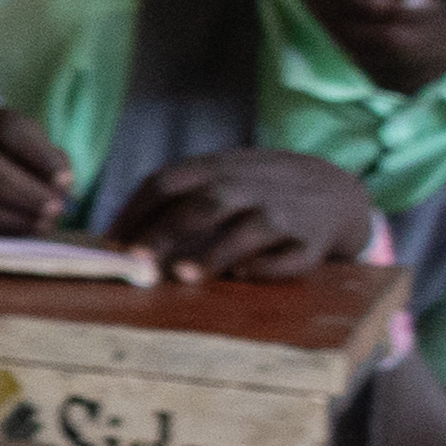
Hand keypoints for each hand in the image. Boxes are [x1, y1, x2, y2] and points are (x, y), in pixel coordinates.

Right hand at [0, 98, 75, 236]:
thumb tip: (65, 184)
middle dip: (24, 190)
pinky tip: (15, 233)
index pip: (6, 127)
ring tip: (41, 225)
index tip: (67, 181)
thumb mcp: (4, 142)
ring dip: (8, 216)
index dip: (39, 154)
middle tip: (56, 210)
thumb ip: (39, 155)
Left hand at [117, 144, 387, 281]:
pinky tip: (240, 277)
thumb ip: (176, 198)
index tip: (110, 244)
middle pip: (203, 204)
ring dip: (215, 253)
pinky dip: (265, 268)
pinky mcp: (313, 242)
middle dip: (166, 231)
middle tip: (135, 260)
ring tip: (183, 275)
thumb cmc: (256, 190)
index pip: (167, 182)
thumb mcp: (221, 176)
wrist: (336, 190)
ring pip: (249, 231)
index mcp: (218, 168)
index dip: (135, 212)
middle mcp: (250, 187)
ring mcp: (284, 213)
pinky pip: (289, 258)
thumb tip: (115, 240)